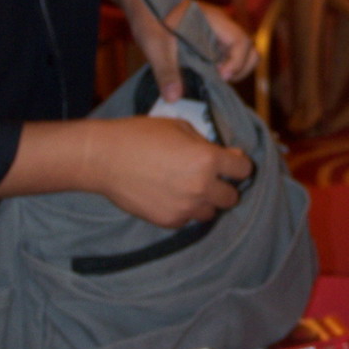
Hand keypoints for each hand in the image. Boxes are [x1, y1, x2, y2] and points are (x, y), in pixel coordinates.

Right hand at [86, 116, 252, 227]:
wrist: (104, 157)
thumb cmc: (141, 135)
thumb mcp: (180, 127)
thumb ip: (207, 144)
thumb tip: (229, 156)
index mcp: (207, 159)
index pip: (244, 170)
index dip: (239, 165)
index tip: (232, 162)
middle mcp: (201, 186)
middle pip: (232, 198)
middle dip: (225, 186)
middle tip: (212, 178)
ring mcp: (185, 207)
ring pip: (211, 213)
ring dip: (206, 201)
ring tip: (189, 188)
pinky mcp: (168, 221)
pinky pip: (188, 220)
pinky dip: (185, 210)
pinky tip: (170, 195)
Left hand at [102, 0, 257, 102]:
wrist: (142, 5)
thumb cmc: (150, 18)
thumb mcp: (155, 45)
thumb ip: (165, 71)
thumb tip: (174, 98)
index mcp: (214, 20)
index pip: (242, 42)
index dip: (236, 62)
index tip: (219, 75)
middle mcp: (221, 28)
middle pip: (250, 50)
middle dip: (240, 69)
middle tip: (217, 80)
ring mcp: (218, 36)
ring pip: (242, 56)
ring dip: (233, 71)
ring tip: (210, 80)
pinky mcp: (211, 44)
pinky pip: (227, 60)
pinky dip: (222, 71)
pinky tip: (203, 77)